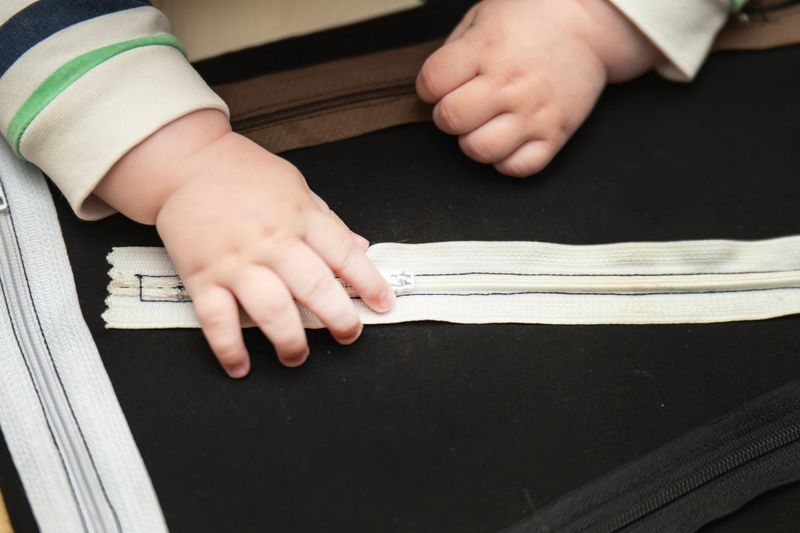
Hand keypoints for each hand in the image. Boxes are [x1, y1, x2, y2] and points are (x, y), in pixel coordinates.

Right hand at [96, 110, 394, 376]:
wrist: (185, 162)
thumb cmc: (244, 174)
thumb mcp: (296, 187)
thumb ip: (327, 222)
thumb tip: (360, 249)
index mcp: (300, 217)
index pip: (344, 254)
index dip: (369, 282)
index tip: (383, 304)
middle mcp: (272, 241)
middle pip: (314, 286)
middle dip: (338, 318)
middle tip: (349, 335)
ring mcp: (236, 262)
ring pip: (271, 310)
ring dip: (289, 341)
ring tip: (297, 356)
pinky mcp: (202, 277)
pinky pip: (217, 320)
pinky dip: (229, 348)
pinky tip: (240, 366)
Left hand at [416, 0, 660, 175]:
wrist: (588, 23)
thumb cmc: (530, 19)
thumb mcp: (482, 17)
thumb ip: (453, 52)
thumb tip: (432, 89)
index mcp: (485, 49)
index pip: (432, 82)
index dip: (428, 87)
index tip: (440, 85)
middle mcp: (509, 83)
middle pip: (452, 120)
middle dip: (447, 116)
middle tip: (462, 106)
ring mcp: (533, 112)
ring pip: (480, 150)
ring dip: (473, 141)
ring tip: (483, 125)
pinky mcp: (555, 134)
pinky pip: (518, 167)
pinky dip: (506, 160)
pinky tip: (508, 140)